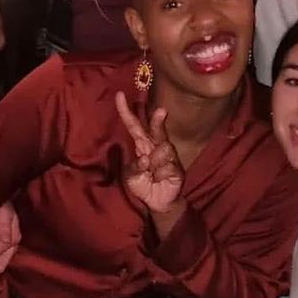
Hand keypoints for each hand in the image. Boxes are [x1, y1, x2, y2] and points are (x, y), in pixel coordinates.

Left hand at [115, 92, 183, 213]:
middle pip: (156, 129)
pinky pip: (168, 166)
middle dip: (158, 120)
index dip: (126, 111)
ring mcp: (169, 157)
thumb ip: (134, 167)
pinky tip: (159, 180)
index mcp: (142, 145)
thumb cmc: (144, 184)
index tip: (119, 95)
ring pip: (163, 149)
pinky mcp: (177, 168)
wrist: (158, 202)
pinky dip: (160, 175)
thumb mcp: (131, 177)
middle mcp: (157, 147)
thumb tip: (145, 158)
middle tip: (161, 111)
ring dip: (154, 163)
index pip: (134, 125)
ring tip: (152, 175)